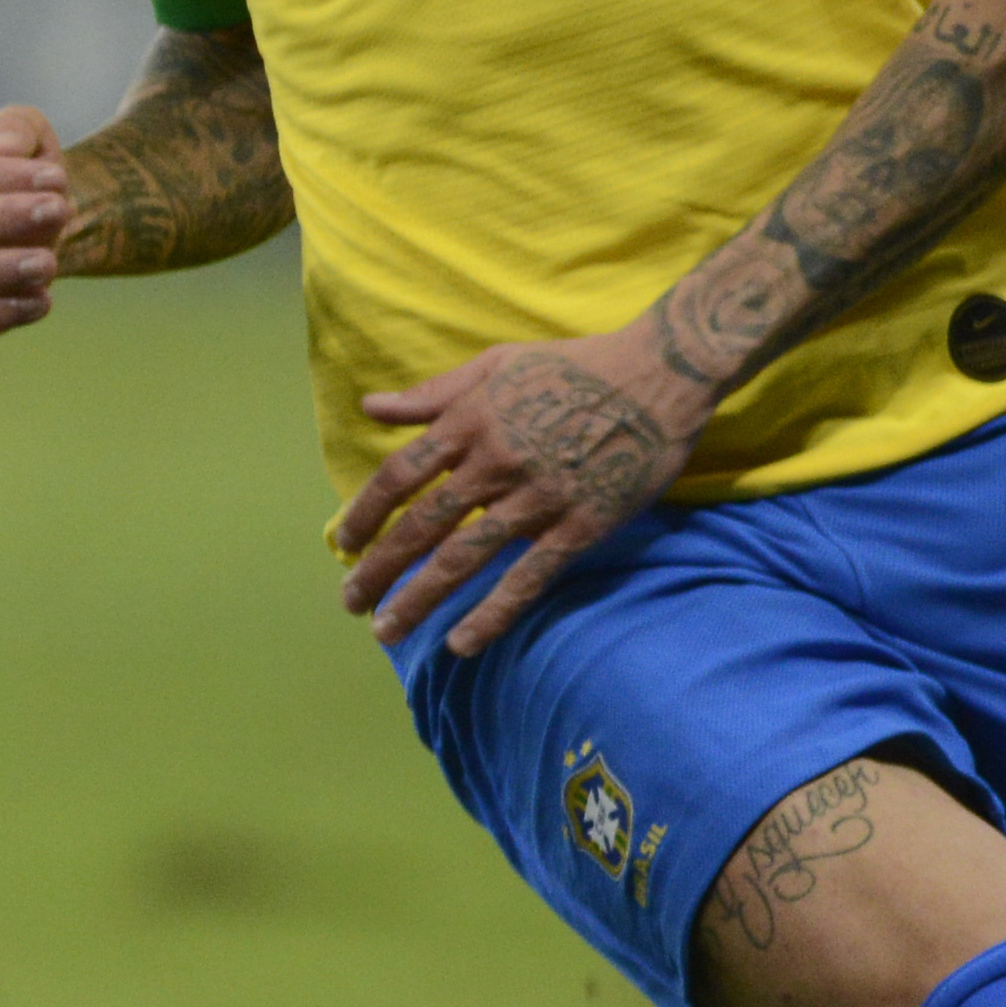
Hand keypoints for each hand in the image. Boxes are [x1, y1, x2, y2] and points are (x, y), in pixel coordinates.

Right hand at [0, 103, 74, 334]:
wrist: (39, 218)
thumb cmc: (26, 169)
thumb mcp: (29, 133)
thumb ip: (14, 128)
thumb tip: (0, 147)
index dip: (4, 177)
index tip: (59, 180)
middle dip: (5, 218)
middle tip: (61, 213)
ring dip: (3, 269)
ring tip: (51, 264)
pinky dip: (2, 313)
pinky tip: (43, 302)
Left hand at [331, 320, 712, 653]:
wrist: (661, 372)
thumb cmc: (574, 365)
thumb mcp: (496, 363)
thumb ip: (433, 393)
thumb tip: (371, 407)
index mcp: (469, 421)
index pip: (399, 476)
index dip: (366, 514)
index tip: (344, 544)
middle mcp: (494, 463)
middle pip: (422, 525)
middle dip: (380, 568)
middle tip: (350, 602)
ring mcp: (538, 498)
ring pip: (465, 558)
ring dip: (420, 598)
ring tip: (386, 630)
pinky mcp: (580, 525)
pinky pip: (528, 578)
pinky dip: (492, 613)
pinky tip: (461, 643)